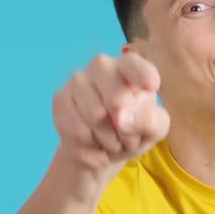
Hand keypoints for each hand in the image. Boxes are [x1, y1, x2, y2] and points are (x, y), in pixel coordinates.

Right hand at [52, 52, 169, 174]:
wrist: (101, 148)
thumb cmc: (134, 130)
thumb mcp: (154, 129)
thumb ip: (148, 121)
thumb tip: (121, 118)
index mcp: (130, 66)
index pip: (135, 66)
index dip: (142, 76)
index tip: (151, 87)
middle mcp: (102, 65)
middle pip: (116, 98)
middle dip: (127, 129)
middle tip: (129, 139)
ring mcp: (78, 80)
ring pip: (96, 118)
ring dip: (110, 141)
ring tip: (113, 141)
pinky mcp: (60, 99)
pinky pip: (78, 130)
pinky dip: (91, 146)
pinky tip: (94, 143)